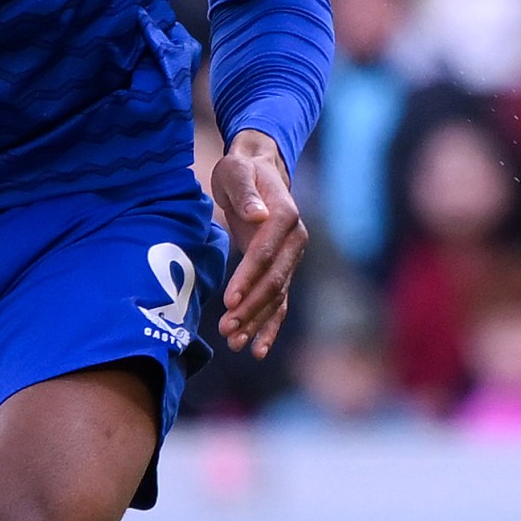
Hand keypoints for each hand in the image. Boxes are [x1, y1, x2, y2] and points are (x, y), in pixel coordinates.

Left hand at [210, 129, 306, 359]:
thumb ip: (245, 190)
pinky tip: (257, 348)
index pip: (265, 254)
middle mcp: (294, 240)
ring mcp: (291, 258)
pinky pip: (279, 302)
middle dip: (250, 308)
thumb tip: (258, 214)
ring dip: (256, 322)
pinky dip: (269, 326)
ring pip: (277, 297)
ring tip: (235, 343)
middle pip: (274, 281)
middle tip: (226, 329)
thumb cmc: (242, 171)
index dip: (248, 278)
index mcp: (285, 216)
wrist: (257, 172)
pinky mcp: (283, 269)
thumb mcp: (236, 171)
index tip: (229, 300)